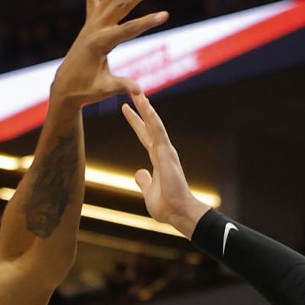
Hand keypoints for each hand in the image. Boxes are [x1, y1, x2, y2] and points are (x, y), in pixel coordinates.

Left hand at [51, 0, 167, 105]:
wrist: (64, 87)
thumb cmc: (86, 90)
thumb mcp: (105, 89)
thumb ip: (122, 86)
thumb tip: (139, 91)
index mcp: (100, 43)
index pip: (128, 30)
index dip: (147, 23)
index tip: (166, 15)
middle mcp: (95, 29)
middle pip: (122, 6)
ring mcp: (91, 24)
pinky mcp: (89, 23)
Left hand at [122, 90, 207, 236]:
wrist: (179, 213)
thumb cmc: (167, 205)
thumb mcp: (148, 191)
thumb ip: (144, 180)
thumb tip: (139, 173)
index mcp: (157, 159)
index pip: (144, 136)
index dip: (136, 122)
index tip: (126, 109)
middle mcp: (162, 152)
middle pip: (149, 125)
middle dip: (140, 109)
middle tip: (132, 92)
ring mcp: (165, 151)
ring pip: (154, 124)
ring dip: (146, 108)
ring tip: (137, 93)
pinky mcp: (167, 154)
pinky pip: (158, 132)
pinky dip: (152, 118)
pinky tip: (146, 106)